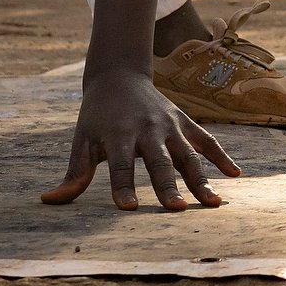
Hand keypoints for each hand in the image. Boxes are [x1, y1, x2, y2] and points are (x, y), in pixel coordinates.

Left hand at [41, 70, 237, 210]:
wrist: (120, 75)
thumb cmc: (97, 114)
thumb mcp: (81, 140)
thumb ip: (74, 172)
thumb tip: (49, 200)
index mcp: (119, 134)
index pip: (120, 166)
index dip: (123, 187)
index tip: (129, 209)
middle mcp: (148, 129)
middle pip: (160, 163)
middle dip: (168, 186)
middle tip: (176, 209)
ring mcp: (170, 125)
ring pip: (188, 156)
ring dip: (201, 179)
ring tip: (213, 203)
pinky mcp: (185, 122)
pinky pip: (206, 141)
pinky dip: (221, 156)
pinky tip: (235, 175)